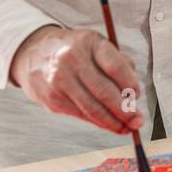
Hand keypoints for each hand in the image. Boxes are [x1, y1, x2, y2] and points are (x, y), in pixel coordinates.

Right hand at [8, 25, 144, 133]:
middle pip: (104, 92)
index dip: (130, 84)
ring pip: (92, 108)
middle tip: (138, 121)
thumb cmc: (76, 51)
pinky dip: (99, 122)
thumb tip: (134, 93)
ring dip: (114, 122)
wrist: (33, 54)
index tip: (138, 95)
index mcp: (89, 43)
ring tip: (128, 128)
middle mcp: (72, 61)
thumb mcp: (96, 44)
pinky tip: (111, 125)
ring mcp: (59, 81)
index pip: (115, 67)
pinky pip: (81, 114)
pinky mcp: (52, 99)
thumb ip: (119, 62)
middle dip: (125, 110)